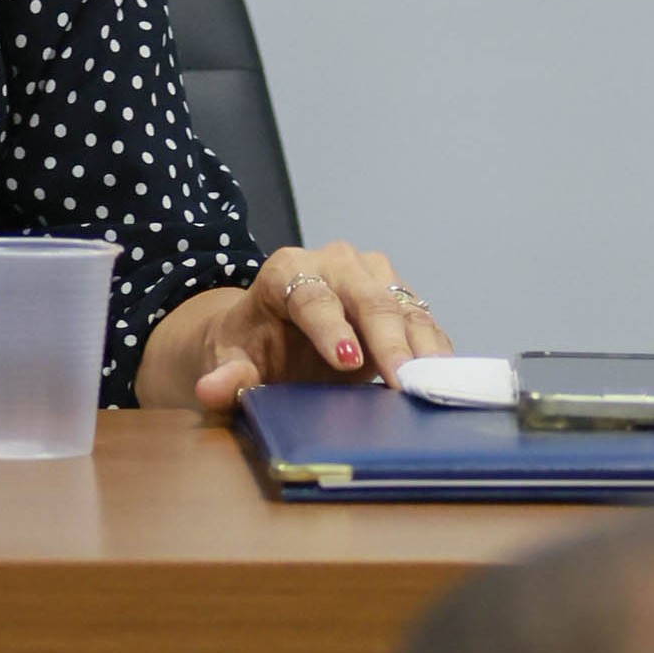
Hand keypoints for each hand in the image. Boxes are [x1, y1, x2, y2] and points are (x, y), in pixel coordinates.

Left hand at [141, 243, 453, 413]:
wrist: (273, 338)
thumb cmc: (252, 347)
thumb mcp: (231, 361)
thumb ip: (226, 376)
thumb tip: (211, 390)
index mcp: (285, 270)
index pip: (311, 295)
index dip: (330, 328)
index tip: (346, 362)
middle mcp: (333, 262)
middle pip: (366, 296)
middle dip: (386, 339)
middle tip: (401, 378)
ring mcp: (371, 276)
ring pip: (401, 305)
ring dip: (419, 344)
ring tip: (430, 381)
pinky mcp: (398, 298)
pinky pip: (422, 319)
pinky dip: (433, 348)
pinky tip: (443, 377)